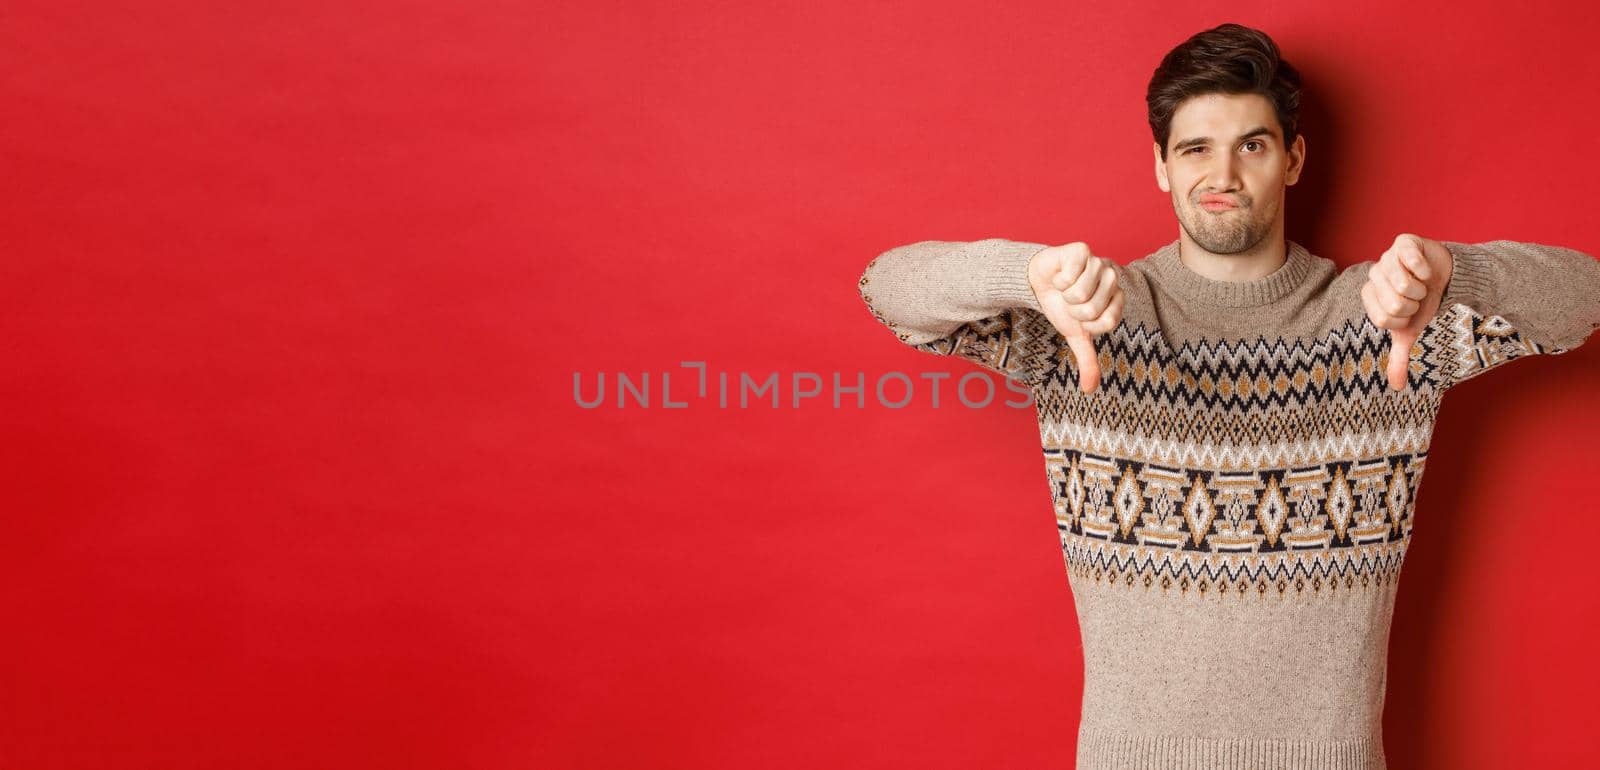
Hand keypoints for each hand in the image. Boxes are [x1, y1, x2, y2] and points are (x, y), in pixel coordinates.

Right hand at [1027, 242, 1124, 392]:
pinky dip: (1058, 280)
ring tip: (1064, 288)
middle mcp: (1112, 279)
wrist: (1039, 282)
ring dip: (1064, 295)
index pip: (1106, 323)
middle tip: (1069, 301)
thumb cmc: (1061, 306)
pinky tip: (1060, 274)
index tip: (1080, 317)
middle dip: (1072, 311)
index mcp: (1117, 299)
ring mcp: (1098, 263)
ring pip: (1080, 294)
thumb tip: (1089, 390)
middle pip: (1092, 310)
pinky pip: (1071, 275)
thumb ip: (1087, 360)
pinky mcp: (1081, 250)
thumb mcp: (1074, 334)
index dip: (1086, 324)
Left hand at [1361, 233, 1453, 390]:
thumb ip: (1400, 357)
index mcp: (1369, 296)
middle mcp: (1373, 275)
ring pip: (1402, 284)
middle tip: (1418, 297)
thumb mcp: (1412, 331)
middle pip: (1393, 303)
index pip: (1383, 319)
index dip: (1404, 319)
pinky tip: (1426, 270)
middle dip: (1414, 304)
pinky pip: (1411, 260)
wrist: (1447, 278)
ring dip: (1421, 288)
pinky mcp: (1403, 242)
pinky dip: (1425, 269)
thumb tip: (1397, 387)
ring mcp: (1386, 257)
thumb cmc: (1424, 304)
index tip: (1410, 312)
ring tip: (1422, 283)